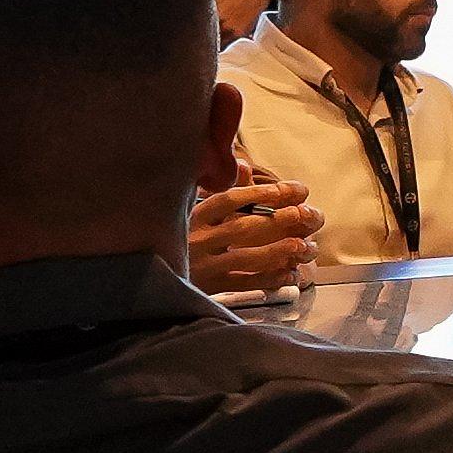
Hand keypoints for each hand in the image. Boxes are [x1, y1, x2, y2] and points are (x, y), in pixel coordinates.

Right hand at [186, 167, 315, 298]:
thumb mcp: (192, 214)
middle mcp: (197, 240)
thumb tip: (243, 164)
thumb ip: (220, 192)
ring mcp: (203, 266)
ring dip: (275, 250)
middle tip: (299, 214)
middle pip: (240, 228)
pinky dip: (268, 279)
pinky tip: (289, 275)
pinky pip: (244, 283)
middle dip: (274, 220)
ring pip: (244, 258)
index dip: (256, 194)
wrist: (152, 280)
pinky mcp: (210, 288)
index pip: (227, 200)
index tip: (281, 190)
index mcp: (194, 218)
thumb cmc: (179, 240)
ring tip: (300, 245)